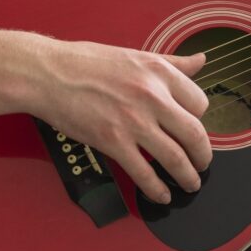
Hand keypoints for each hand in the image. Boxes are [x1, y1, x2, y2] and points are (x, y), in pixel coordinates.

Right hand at [30, 41, 210, 203]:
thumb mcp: (136, 55)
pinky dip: (157, 189)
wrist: (47, 73)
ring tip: (190, 184)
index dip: (200, 120)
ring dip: (187, 177)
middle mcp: (152, 96)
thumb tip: (200, 61)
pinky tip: (161, 195)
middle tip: (202, 165)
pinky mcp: (112, 142)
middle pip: (195, 135)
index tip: (194, 130)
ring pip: (175, 158)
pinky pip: (144, 174)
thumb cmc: (86, 63)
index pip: (199, 103)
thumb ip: (173, 63)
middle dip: (203, 156)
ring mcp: (133, 121)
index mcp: (159, 72)